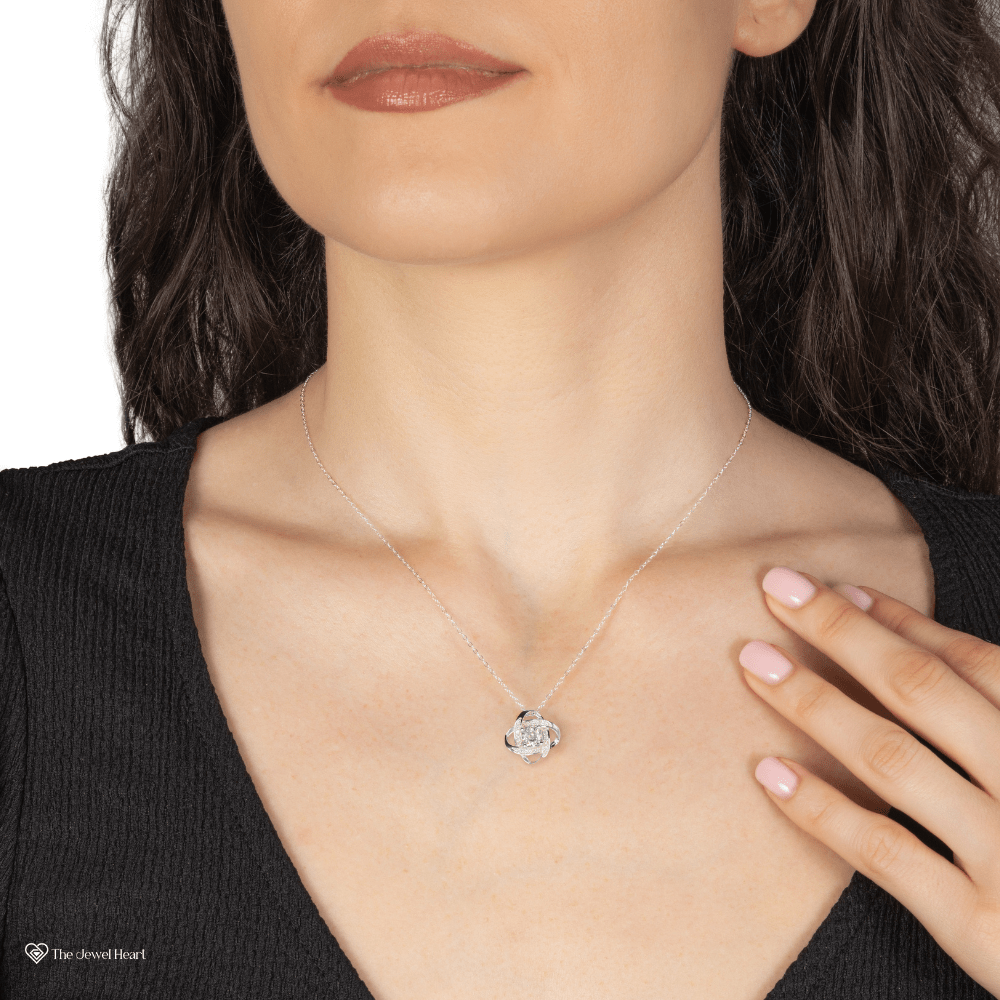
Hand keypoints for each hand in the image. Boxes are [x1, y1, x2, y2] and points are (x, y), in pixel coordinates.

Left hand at [740, 567, 999, 994]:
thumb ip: (995, 720)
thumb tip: (924, 649)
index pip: (974, 662)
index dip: (900, 620)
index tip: (836, 590)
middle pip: (922, 690)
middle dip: (842, 632)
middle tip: (776, 589)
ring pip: (892, 758)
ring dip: (814, 702)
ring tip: (753, 662)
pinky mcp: (980, 925)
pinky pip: (886, 852)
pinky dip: (822, 810)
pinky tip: (769, 772)